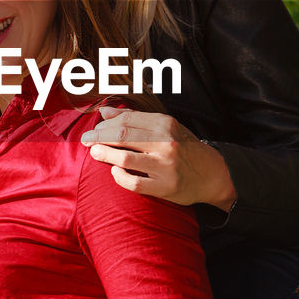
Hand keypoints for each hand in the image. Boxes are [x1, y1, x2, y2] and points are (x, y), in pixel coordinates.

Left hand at [80, 105, 236, 209]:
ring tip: (95, 152)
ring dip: (105, 154)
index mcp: (166, 124)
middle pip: (123, 136)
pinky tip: (115, 171)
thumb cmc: (183, 148)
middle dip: (99, 137)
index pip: (127, 120)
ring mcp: (165, 166)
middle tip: (86, 140)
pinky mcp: (165, 187)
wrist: (212, 174)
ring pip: (126, 158)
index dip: (105, 124)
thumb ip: (135, 119)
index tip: (93, 128)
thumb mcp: (165, 128)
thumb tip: (103, 112)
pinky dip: (120, 176)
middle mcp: (166, 143)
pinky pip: (135, 183)